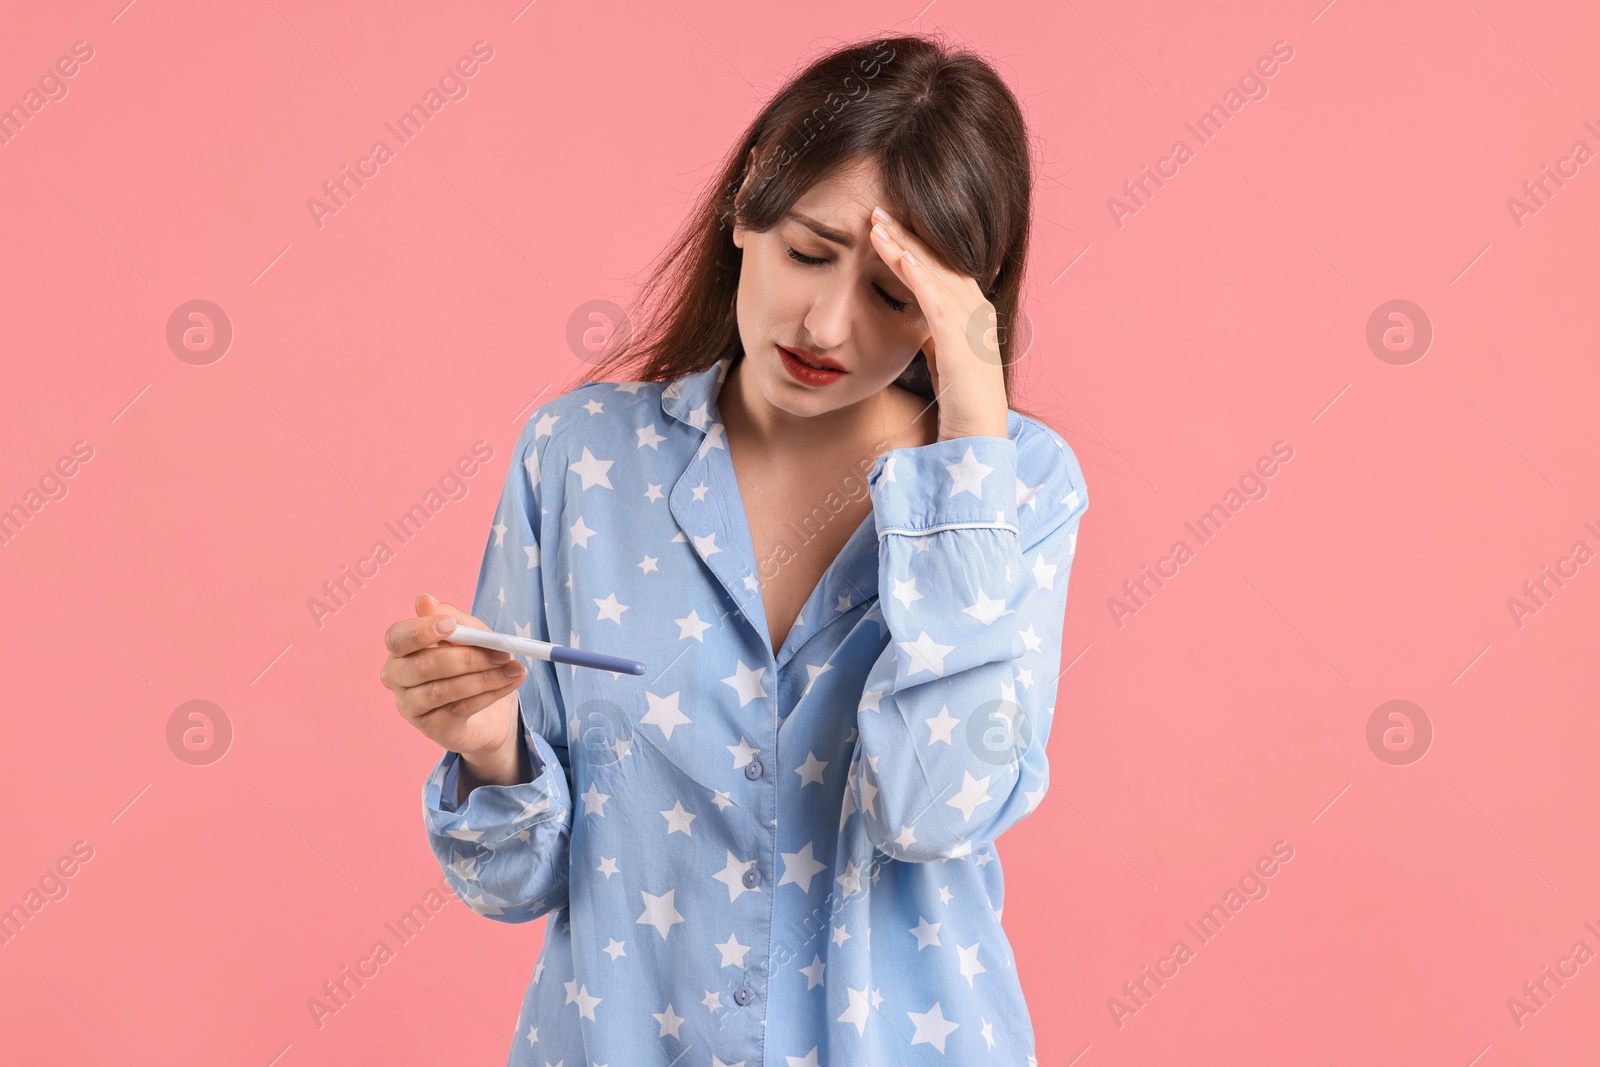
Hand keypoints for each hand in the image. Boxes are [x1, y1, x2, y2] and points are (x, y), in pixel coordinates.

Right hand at [379, 592, 525, 761]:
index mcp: (401, 650)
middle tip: (503, 652)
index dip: (421, 631)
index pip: (397, 638)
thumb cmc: (473, 664)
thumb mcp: (471, 635)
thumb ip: (453, 618)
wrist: (490, 711)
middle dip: (467, 657)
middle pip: (423, 666)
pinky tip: (510, 684)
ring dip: (484, 677)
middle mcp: (397, 678)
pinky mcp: (431, 729)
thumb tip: (423, 600)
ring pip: (443, 690)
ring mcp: (411, 707)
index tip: (451, 626)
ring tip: (514, 669)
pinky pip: (459, 709)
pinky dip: (489, 694)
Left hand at [869, 205, 1009, 440]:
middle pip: (939, 261)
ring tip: (878, 226)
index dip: (914, 244)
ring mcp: (973, 326)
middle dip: (908, 235)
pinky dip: (921, 278)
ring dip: (907, 248)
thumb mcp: (942, 356)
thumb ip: (932, 330)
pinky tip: (902, 259)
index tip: (884, 225)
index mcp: (973, 312)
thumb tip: (911, 313)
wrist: (976, 440)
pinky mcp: (962, 345)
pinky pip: (939, 303)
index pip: (941, 267)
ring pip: (937, 275)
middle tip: (877, 210)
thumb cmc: (959, 403)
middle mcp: (977, 311)